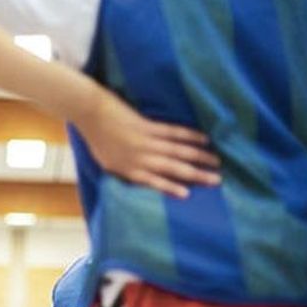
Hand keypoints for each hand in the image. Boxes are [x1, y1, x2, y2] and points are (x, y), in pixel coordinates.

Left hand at [73, 88, 220, 198]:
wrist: (89, 112)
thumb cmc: (96, 137)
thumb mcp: (106, 162)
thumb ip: (125, 171)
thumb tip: (142, 178)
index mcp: (127, 170)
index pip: (154, 183)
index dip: (172, 188)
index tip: (189, 194)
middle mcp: (139, 159)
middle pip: (172, 169)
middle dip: (195, 175)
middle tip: (216, 180)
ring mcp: (145, 142)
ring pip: (177, 152)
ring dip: (199, 157)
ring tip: (216, 162)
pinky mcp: (148, 126)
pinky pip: (173, 133)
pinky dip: (190, 136)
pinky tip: (204, 140)